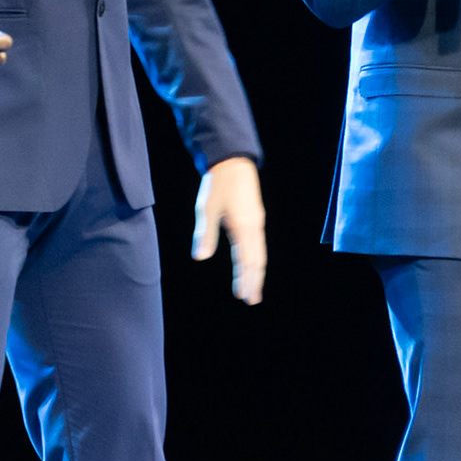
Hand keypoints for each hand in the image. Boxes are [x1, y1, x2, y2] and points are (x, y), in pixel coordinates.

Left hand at [191, 156, 265, 304]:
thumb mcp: (207, 208)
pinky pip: (259, 243)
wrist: (233, 161)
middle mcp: (254, 226)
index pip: (247, 260)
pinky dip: (256, 258)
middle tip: (252, 299)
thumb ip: (205, 234)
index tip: (242, 296)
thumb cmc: (218, 183)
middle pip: (257, 260)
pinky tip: (251, 264)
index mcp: (243, 226)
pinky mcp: (255, 216)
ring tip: (254, 288)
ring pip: (260, 252)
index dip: (245, 279)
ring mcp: (257, 221)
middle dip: (254, 280)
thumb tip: (200, 257)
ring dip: (256, 271)